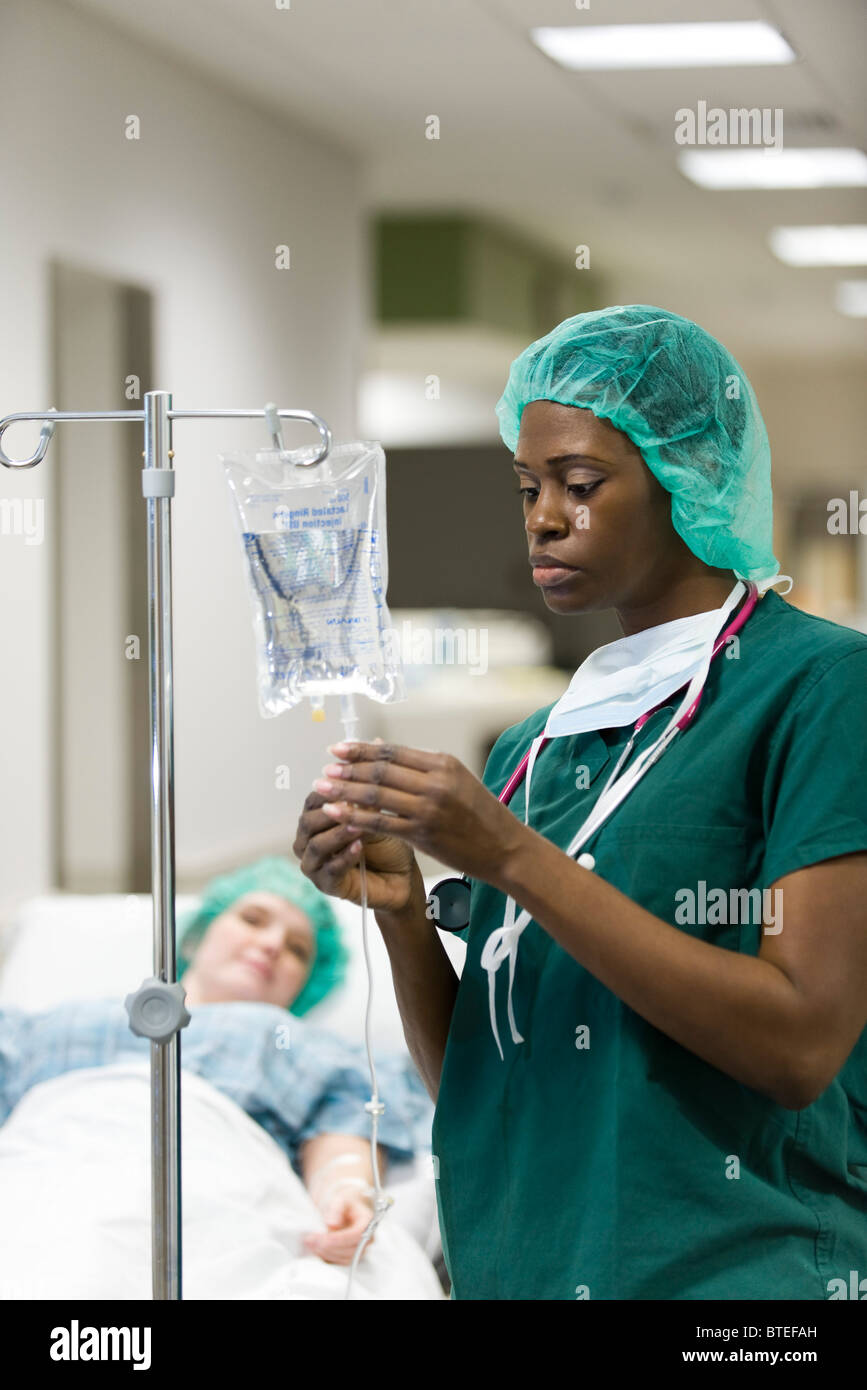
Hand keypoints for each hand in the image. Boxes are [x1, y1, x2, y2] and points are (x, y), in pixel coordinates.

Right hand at [293, 774, 420, 912]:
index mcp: (318, 821)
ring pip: (316, 846)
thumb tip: (352, 786)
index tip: (349, 786)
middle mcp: (309, 842)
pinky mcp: (325, 885)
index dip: (329, 793)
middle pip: (307, 823)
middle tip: (352, 807)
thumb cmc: (387, 845)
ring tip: (358, 828)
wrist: (402, 878)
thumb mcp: (376, 819)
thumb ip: (361, 806)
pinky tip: (359, 848)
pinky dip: (344, 857)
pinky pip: (329, 870)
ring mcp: (315, 865)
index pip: (313, 802)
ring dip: (338, 834)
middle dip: (330, 814)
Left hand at [302, 1193, 375, 1265]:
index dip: (341, 1239)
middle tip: (312, 1239)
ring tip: (310, 1242)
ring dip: (325, 1252)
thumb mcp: (339, 1199)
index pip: (358, 1235)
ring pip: (343, 1259)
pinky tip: (314, 1248)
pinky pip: (338, 1262)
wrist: (342, 1208)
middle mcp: (366, 1238)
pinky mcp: (349, 1256)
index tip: (325, 1238)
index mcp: (368, 1222)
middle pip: (351, 1250)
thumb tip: (332, 1224)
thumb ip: (336, 1209)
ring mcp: (359, 1250)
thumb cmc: (343, 1203)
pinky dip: (325, 1256)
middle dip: (329, 1246)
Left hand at [311, 740, 522, 880]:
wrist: (503, 847)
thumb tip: (381, 748)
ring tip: (323, 788)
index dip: (361, 750)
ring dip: (346, 791)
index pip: (393, 752)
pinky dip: (357, 818)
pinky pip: (382, 823)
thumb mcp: (455, 779)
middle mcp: (435, 782)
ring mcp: (428, 808)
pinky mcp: (422, 834)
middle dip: (348, 769)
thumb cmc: (479, 813)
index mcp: (442, 763)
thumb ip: (420, 766)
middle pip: (381, 770)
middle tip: (325, 769)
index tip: (338, 749)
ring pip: (377, 795)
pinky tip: (340, 815)